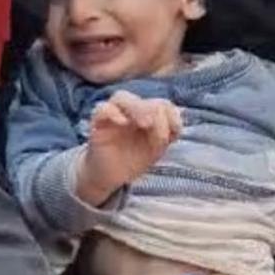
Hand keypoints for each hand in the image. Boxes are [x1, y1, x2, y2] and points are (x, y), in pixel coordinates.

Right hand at [76, 91, 181, 205]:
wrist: (111, 177)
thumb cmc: (133, 159)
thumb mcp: (156, 148)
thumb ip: (167, 133)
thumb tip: (177, 118)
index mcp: (147, 115)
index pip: (161, 103)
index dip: (171, 114)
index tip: (175, 133)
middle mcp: (129, 112)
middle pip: (141, 98)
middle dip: (154, 111)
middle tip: (157, 129)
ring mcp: (113, 116)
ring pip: (121, 97)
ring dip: (137, 108)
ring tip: (145, 124)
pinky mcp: (97, 124)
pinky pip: (102, 109)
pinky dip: (113, 112)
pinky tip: (123, 123)